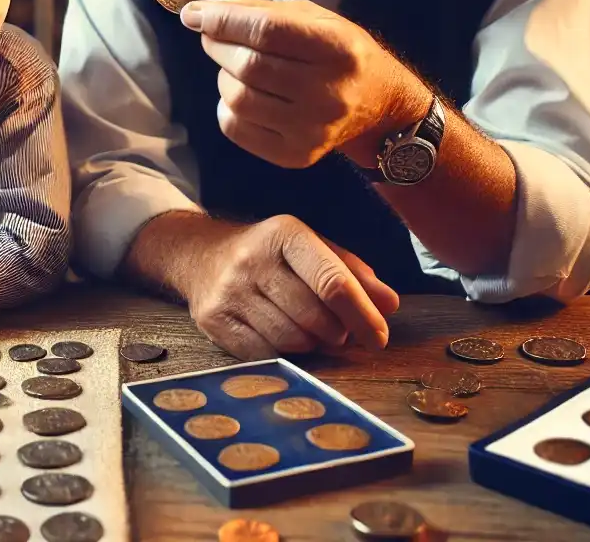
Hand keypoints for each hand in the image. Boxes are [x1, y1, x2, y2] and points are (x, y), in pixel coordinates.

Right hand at [180, 214, 400, 358]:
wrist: (200, 255)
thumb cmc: (271, 254)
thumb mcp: (313, 248)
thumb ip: (352, 273)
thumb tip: (389, 305)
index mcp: (286, 234)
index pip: (333, 281)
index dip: (363, 315)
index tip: (380, 338)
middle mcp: (254, 259)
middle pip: (314, 316)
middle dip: (338, 334)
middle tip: (340, 334)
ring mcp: (231, 291)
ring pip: (291, 339)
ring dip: (312, 346)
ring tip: (312, 334)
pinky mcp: (214, 319)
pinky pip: (264, 354)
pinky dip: (285, 355)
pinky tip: (286, 340)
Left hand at [181, 0, 428, 169]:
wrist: (379, 105)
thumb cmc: (340, 53)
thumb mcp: (315, 18)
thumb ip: (260, 12)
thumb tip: (200, 13)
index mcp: (337, 48)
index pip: (267, 31)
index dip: (223, 20)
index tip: (193, 14)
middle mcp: (329, 92)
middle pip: (248, 66)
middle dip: (217, 46)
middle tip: (212, 37)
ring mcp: (313, 129)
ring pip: (238, 99)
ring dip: (223, 77)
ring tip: (234, 68)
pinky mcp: (298, 155)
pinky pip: (237, 129)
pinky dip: (227, 108)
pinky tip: (241, 95)